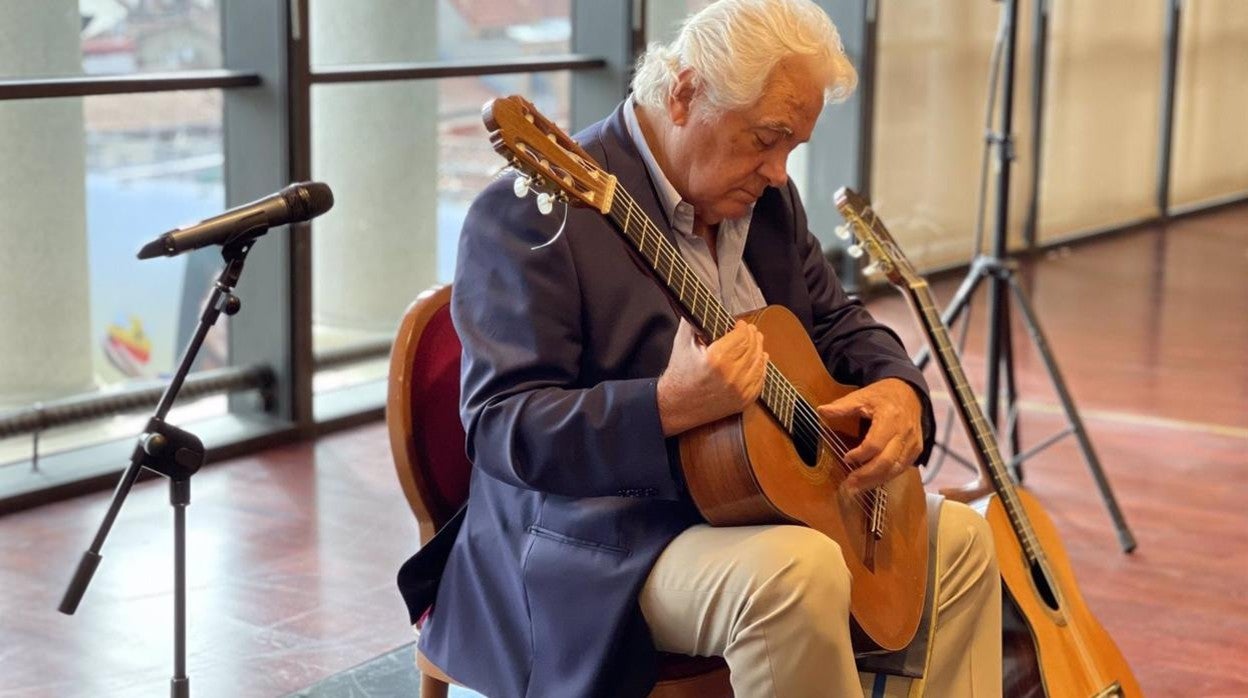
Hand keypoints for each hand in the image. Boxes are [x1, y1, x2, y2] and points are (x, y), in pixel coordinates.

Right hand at [657, 319, 767, 435]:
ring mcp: (739, 390)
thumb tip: (701, 304)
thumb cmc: (678, 374)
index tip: (740, 323)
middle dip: (753, 336)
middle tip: (751, 330)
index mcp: (716, 358)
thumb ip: (693, 320)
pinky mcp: (743, 401)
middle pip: (752, 347)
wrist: (675, 406)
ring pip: (759, 363)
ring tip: (757, 342)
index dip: (743, 327)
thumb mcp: (682, 342)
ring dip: (759, 349)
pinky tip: (760, 360)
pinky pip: (760, 380)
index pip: (741, 336)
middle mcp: (730, 375)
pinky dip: (761, 368)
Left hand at [817, 378, 922, 494]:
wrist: (909, 393)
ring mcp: (913, 443)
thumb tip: (821, 411)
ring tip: (857, 487)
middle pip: (886, 461)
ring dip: (875, 480)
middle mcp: (905, 432)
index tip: (846, 458)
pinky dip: (885, 477)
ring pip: (895, 469)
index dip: (859, 455)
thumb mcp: (862, 396)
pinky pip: (901, 468)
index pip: (875, 444)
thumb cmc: (883, 395)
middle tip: (849, 484)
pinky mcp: (916, 451)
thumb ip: (842, 406)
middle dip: (866, 475)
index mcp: (890, 417)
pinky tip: (871, 481)